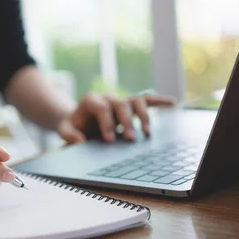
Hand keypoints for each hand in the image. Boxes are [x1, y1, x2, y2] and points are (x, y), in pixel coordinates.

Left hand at [57, 92, 175, 143]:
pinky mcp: (130, 105)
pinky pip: (146, 100)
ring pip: (136, 101)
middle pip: (121, 104)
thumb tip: (80, 141)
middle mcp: (108, 97)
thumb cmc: (73, 125)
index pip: (102, 108)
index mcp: (91, 100)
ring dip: (143, 116)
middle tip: (129, 138)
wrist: (77, 119)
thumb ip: (69, 135)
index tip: (109, 139)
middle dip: (126, 121)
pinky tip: (173, 104)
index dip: (106, 123)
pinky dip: (159, 101)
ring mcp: (120, 100)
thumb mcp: (65, 130)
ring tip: (147, 132)